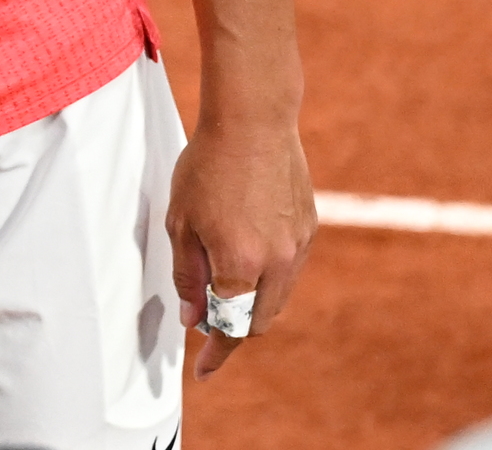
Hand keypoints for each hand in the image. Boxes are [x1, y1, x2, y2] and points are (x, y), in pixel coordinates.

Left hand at [167, 120, 315, 378]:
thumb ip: (187, 275)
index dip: (216, 355)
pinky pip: (289, 267)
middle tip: (205, 316)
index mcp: (241, 264)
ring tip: (222, 278)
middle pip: (258, 321)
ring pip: (277, 296)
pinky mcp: (311, 227)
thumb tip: (193, 317)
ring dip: (252, 301)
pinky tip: (246, 246)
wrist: (254, 120)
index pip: (230, 328)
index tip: (203, 371)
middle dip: (233, 328)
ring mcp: (298, 246)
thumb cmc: (208, 166)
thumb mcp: (180, 222)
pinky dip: (268, 272)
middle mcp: (277, 263)